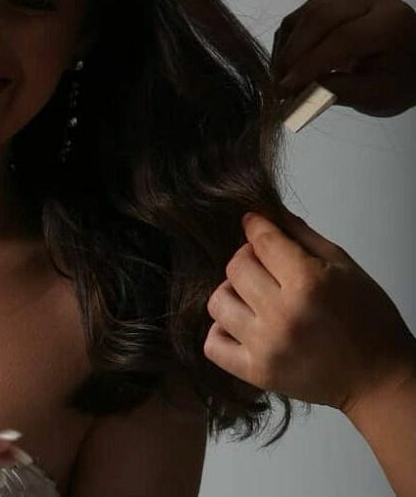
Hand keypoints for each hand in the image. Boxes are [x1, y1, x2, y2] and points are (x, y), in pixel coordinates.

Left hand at [203, 211, 415, 414]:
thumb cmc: (369, 321)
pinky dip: (222, 331)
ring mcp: (266, 346)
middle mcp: (282, 314)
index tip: (253, 224)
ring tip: (253, 298)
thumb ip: (303, 237)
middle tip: (263, 265)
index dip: (255, 226)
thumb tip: (268, 214)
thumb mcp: (345, 268)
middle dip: (247, 258)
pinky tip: (242, 326)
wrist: (379, 378)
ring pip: (218, 302)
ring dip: (231, 293)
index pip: (262, 241)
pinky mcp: (257, 373)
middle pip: (235, 268)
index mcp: (308, 283)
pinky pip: (212, 344)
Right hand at [271, 0, 415, 117]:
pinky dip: (290, 37)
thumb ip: (335, 92)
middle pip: (319, 18)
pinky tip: (289, 60)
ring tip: (282, 75)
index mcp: (391, 22)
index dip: (310, 64)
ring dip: (288, 46)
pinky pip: (303, 12)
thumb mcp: (373, 96)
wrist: (409, 60)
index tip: (285, 89)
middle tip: (277, 84)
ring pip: (307, 13)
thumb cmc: (396, 81)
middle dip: (292, 53)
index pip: (344, 38)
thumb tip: (293, 91)